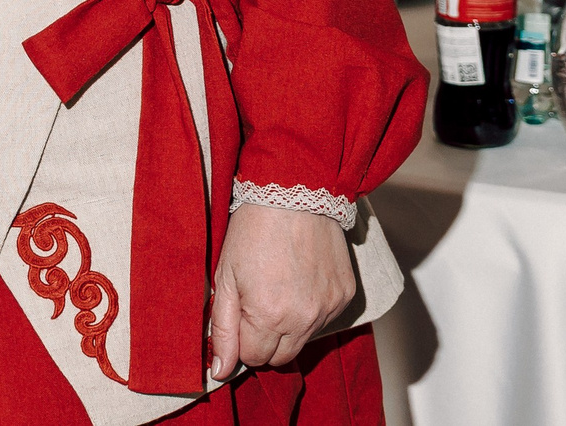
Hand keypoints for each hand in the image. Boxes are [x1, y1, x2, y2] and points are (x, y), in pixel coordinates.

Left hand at [207, 202, 356, 378]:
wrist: (295, 193)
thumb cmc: (253, 230)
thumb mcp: (226, 276)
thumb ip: (223, 329)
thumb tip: (219, 371)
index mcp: (270, 316)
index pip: (253, 358)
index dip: (240, 340)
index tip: (238, 315)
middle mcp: (304, 319)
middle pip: (280, 358)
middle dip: (263, 340)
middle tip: (255, 305)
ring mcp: (328, 308)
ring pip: (303, 340)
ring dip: (287, 326)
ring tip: (277, 287)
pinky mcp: (345, 296)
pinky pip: (324, 320)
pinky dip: (309, 309)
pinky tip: (299, 280)